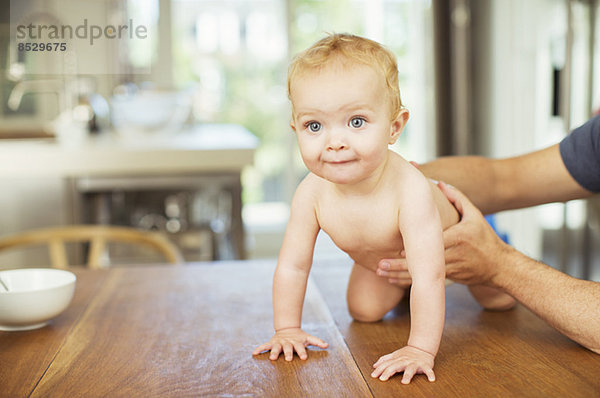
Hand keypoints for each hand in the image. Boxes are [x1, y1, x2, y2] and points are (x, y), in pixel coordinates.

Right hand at [252, 328, 328, 360]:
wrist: (288, 328)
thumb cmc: (299, 337)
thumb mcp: (308, 338)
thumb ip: (317, 341)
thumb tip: (327, 345)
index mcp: (296, 342)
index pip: (300, 348)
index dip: (302, 352)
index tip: (304, 357)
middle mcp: (287, 343)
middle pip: (288, 348)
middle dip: (288, 353)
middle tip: (288, 359)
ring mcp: (279, 342)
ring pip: (276, 348)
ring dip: (273, 352)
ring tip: (272, 358)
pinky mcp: (272, 343)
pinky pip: (264, 346)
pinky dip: (259, 349)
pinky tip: (254, 353)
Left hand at [371, 345, 434, 383]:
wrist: (422, 347)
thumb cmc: (407, 354)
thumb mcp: (394, 356)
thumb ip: (385, 360)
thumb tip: (374, 365)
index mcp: (397, 359)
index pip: (387, 364)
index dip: (379, 370)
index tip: (373, 376)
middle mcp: (405, 361)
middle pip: (395, 366)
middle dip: (388, 372)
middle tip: (383, 378)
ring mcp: (415, 363)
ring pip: (410, 369)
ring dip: (408, 375)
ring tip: (404, 382)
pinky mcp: (425, 365)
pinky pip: (428, 370)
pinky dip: (430, 374)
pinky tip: (431, 380)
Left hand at [377, 182, 508, 285]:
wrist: (500, 266)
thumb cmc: (486, 238)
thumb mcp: (475, 215)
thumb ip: (457, 197)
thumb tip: (438, 182)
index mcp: (458, 237)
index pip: (433, 243)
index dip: (414, 249)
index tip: (395, 248)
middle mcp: (453, 255)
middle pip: (422, 262)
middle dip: (399, 265)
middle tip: (379, 264)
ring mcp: (450, 269)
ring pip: (421, 274)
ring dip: (399, 276)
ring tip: (380, 272)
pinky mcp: (448, 278)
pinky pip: (425, 280)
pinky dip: (408, 281)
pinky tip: (391, 280)